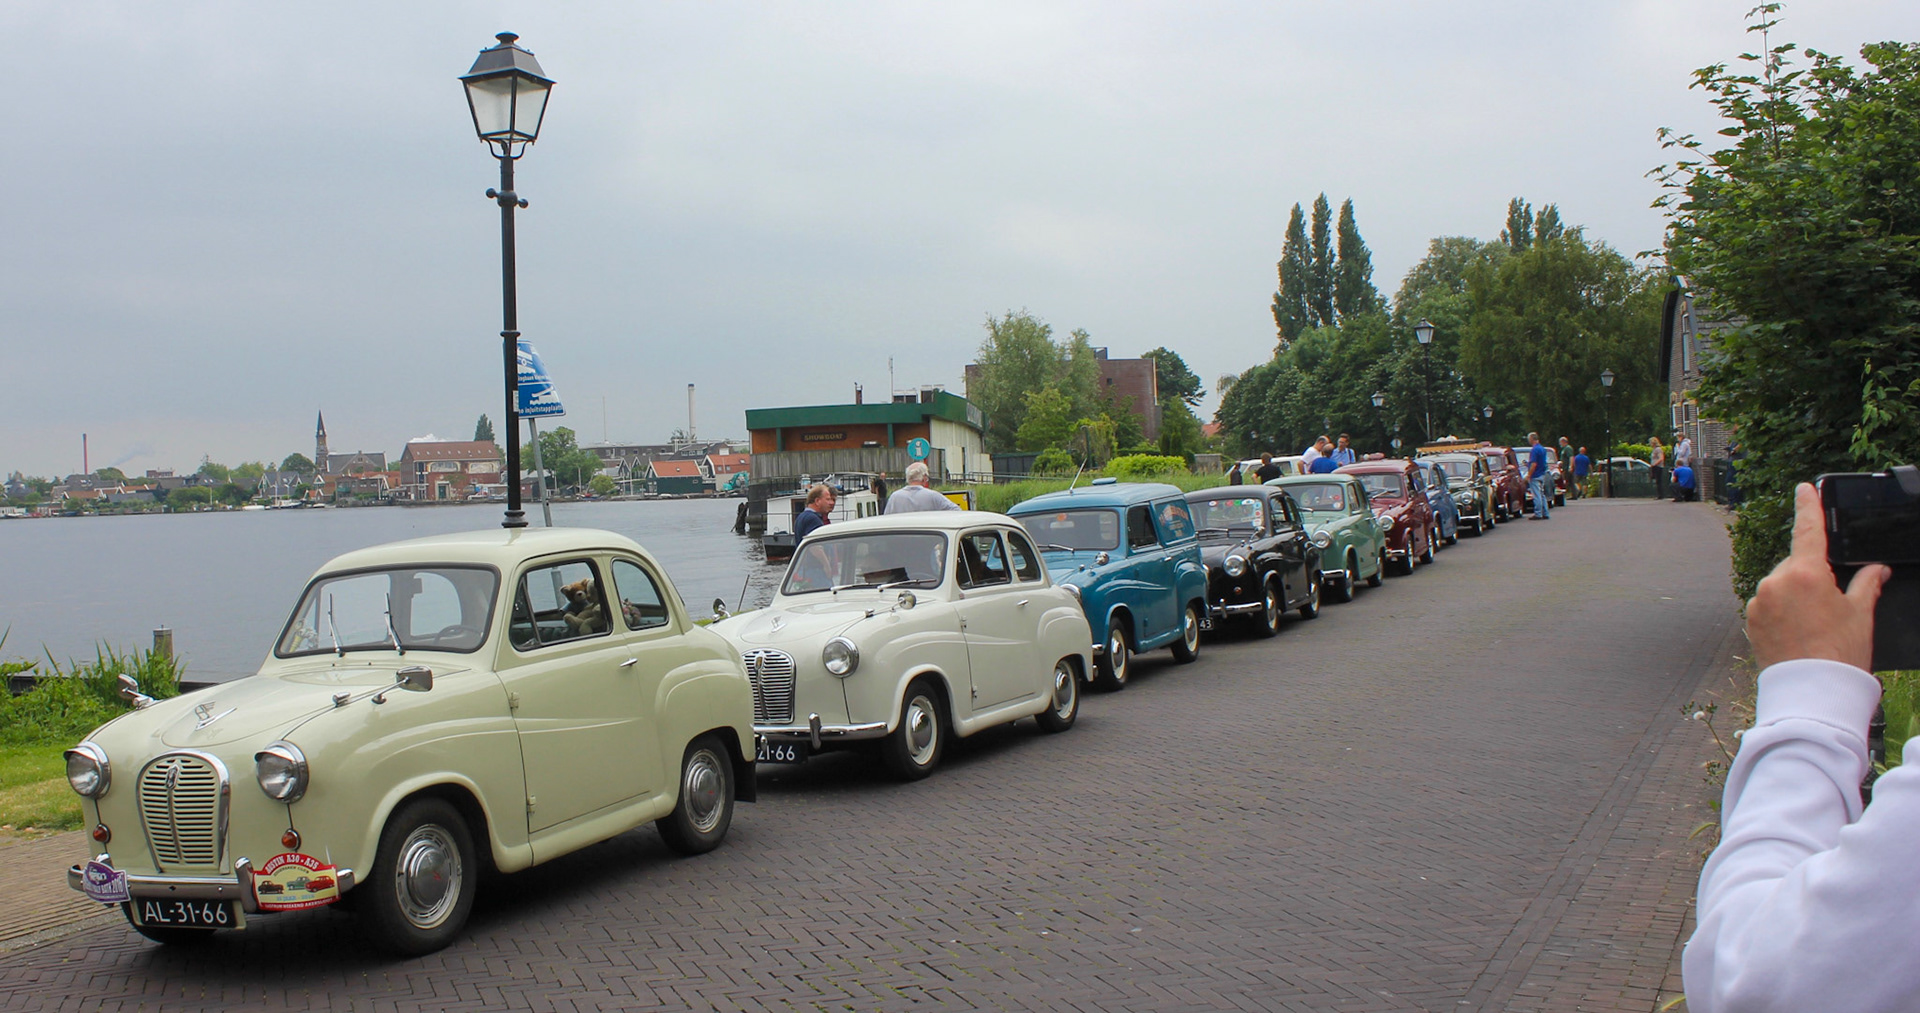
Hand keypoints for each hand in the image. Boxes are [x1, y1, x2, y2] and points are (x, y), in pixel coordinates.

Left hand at [1746, 483, 1889, 670]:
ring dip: (1796, 595)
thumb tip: (1877, 569)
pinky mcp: (1750, 620)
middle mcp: (1775, 581)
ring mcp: (1759, 600)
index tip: (1803, 488)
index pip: (1808, 530)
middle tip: (1831, 605)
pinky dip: (1783, 611)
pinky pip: (1769, 605)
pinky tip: (1799, 632)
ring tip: (1815, 626)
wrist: (1812, 691)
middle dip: (1812, 576)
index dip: (1808, 506)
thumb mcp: (1861, 613)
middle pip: (1796, 565)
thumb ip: (1867, 583)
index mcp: (1804, 572)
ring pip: (1781, 586)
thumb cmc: (1840, 652)